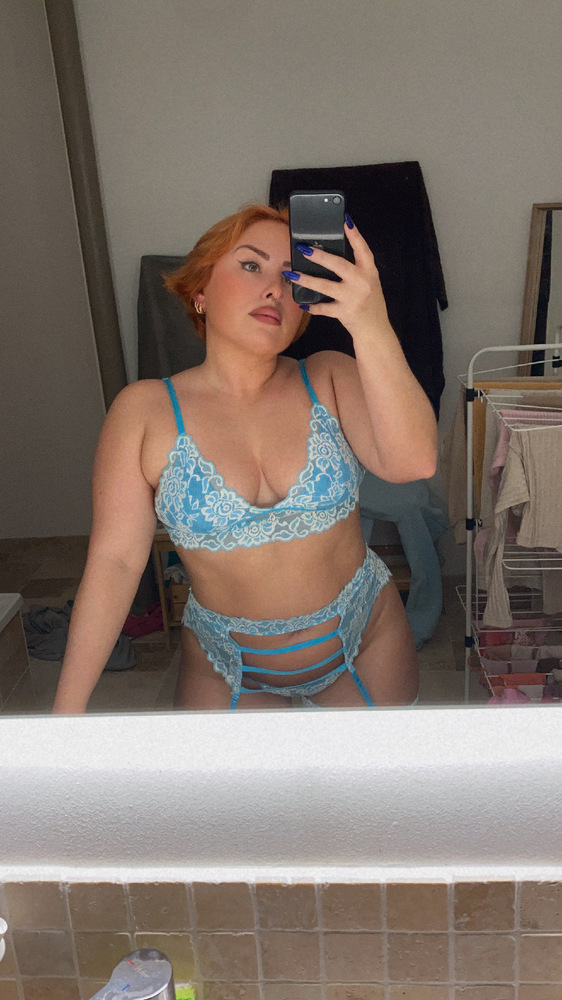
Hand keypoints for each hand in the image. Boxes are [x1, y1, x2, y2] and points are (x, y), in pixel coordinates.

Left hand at [283, 219, 391, 338]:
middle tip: (304, 248)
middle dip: (320, 256)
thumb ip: (356, 269)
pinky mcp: (344, 312)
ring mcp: (352, 298)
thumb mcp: (369, 282)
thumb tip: (329, 256)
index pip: (363, 249)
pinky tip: (302, 303)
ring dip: (306, 279)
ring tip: (291, 274)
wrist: (375, 329)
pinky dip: (312, 306)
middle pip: (339, 265)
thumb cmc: (369, 302)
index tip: (345, 220)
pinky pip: (323, 308)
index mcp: (370, 271)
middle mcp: (362, 282)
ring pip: (325, 286)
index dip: (354, 234)